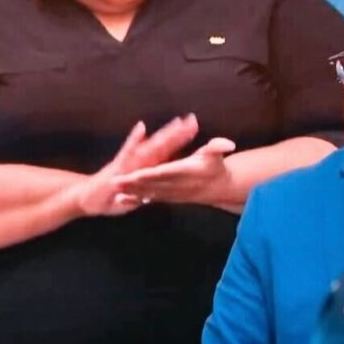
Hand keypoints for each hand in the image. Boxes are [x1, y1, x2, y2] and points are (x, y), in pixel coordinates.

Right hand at [74, 115, 199, 216]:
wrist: (86, 197)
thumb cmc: (114, 194)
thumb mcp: (137, 190)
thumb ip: (150, 180)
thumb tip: (162, 173)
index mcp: (145, 166)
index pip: (166, 150)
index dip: (180, 138)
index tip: (194, 125)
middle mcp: (138, 161)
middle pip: (161, 145)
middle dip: (177, 134)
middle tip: (193, 120)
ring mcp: (128, 162)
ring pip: (150, 147)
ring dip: (163, 136)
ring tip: (177, 124)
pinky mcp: (117, 167)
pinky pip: (127, 153)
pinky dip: (134, 140)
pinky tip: (141, 128)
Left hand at [114, 136, 236, 206]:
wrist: (218, 190)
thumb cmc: (216, 170)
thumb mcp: (218, 156)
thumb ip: (218, 149)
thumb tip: (229, 144)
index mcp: (184, 172)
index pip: (166, 172)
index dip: (152, 174)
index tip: (137, 173)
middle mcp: (176, 185)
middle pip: (153, 183)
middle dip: (135, 183)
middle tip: (117, 181)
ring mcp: (170, 193)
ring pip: (148, 192)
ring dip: (131, 192)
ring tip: (115, 190)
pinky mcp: (167, 198)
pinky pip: (150, 199)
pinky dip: (136, 200)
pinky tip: (121, 199)